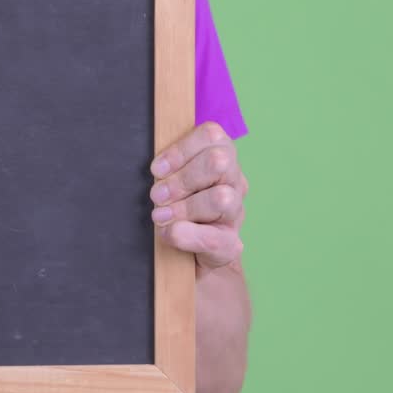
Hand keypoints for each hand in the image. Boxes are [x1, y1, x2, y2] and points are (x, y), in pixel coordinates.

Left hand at [148, 121, 246, 274]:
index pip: (212, 136)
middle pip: (219, 161)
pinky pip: (214, 238)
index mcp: (221, 158)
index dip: (181, 150)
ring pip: (221, 198)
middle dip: (182, 179)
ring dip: (184, 207)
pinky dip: (186, 235)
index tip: (156, 169)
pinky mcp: (231, 245)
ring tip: (161, 216)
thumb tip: (157, 170)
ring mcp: (235, 213)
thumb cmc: (177, 208)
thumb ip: (167, 169)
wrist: (190, 257)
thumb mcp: (170, 182)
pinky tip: (170, 234)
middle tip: (157, 195)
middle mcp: (234, 182)